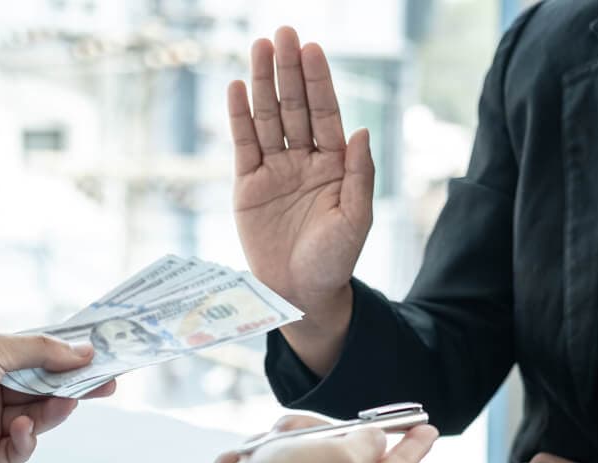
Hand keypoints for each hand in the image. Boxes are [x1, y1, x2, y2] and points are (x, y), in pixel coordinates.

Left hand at [0, 333, 114, 462]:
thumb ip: (41, 350)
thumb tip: (84, 349)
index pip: (41, 359)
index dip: (70, 359)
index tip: (101, 357)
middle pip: (46, 390)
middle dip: (76, 387)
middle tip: (108, 384)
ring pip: (39, 419)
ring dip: (54, 410)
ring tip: (66, 402)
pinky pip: (21, 449)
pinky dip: (26, 439)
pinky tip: (19, 427)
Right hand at [151, 415, 436, 462]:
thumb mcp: (337, 459)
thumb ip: (365, 444)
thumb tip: (370, 439)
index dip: (412, 444)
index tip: (427, 427)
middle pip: (339, 449)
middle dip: (316, 433)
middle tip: (300, 439)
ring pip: (298, 446)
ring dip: (278, 442)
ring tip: (262, 458)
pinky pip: (266, 456)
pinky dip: (253, 457)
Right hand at [229, 27, 374, 374]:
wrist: (299, 293)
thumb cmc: (333, 260)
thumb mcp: (356, 220)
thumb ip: (359, 175)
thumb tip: (360, 129)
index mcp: (334, 165)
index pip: (326, 114)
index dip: (319, 82)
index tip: (313, 49)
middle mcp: (303, 161)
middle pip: (295, 107)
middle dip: (290, 71)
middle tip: (284, 33)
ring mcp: (275, 171)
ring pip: (267, 120)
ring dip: (263, 84)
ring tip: (259, 48)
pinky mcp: (248, 187)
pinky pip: (243, 146)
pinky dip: (239, 118)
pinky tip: (237, 88)